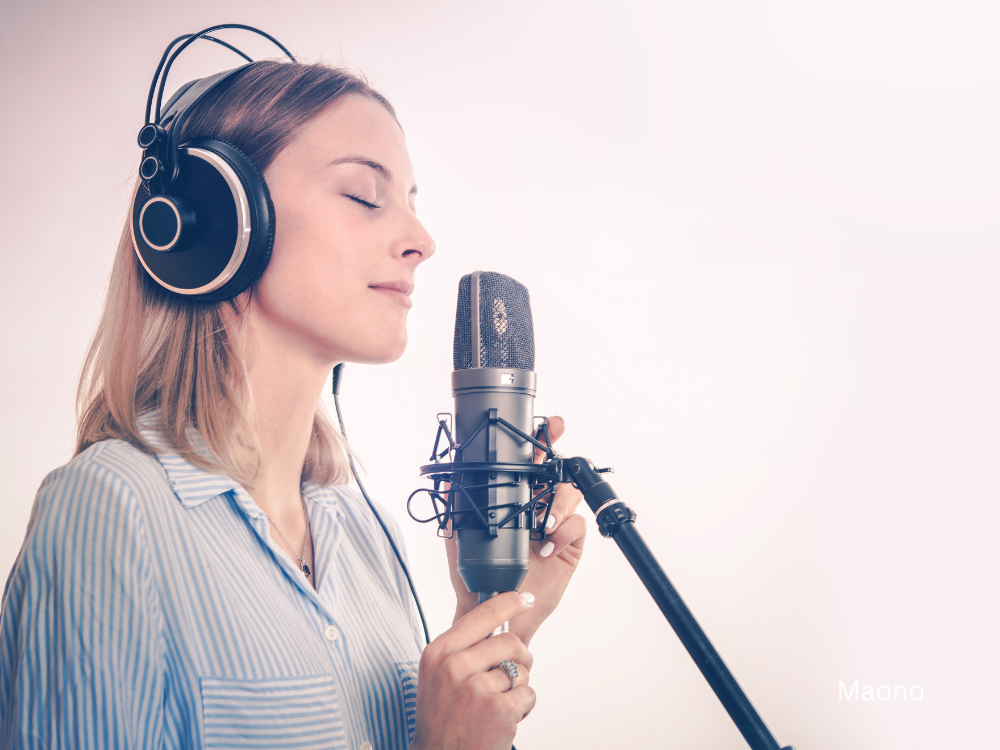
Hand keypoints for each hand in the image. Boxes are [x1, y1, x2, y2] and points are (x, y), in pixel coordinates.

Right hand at [411, 591, 536, 749]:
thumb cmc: (441, 718)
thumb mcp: (437, 675)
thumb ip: (461, 648)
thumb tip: (497, 624)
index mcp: (438, 652)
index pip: (482, 614)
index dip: (509, 602)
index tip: (526, 598)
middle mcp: (454, 666)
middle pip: (509, 641)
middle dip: (520, 657)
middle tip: (511, 675)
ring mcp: (476, 687)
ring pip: (521, 669)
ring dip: (518, 687)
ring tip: (499, 703)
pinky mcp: (498, 709)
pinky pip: (528, 694)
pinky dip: (523, 707)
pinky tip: (505, 718)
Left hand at [446, 416, 586, 645]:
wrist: (492, 610)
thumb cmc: (476, 576)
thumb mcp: (460, 537)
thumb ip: (456, 507)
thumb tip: (448, 480)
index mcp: (514, 499)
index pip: (530, 464)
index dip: (541, 441)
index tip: (547, 424)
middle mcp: (537, 507)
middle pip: (556, 473)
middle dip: (560, 457)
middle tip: (555, 452)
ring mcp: (555, 525)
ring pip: (569, 496)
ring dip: (557, 505)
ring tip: (542, 524)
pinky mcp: (569, 545)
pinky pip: (577, 526)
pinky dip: (565, 531)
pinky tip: (548, 545)